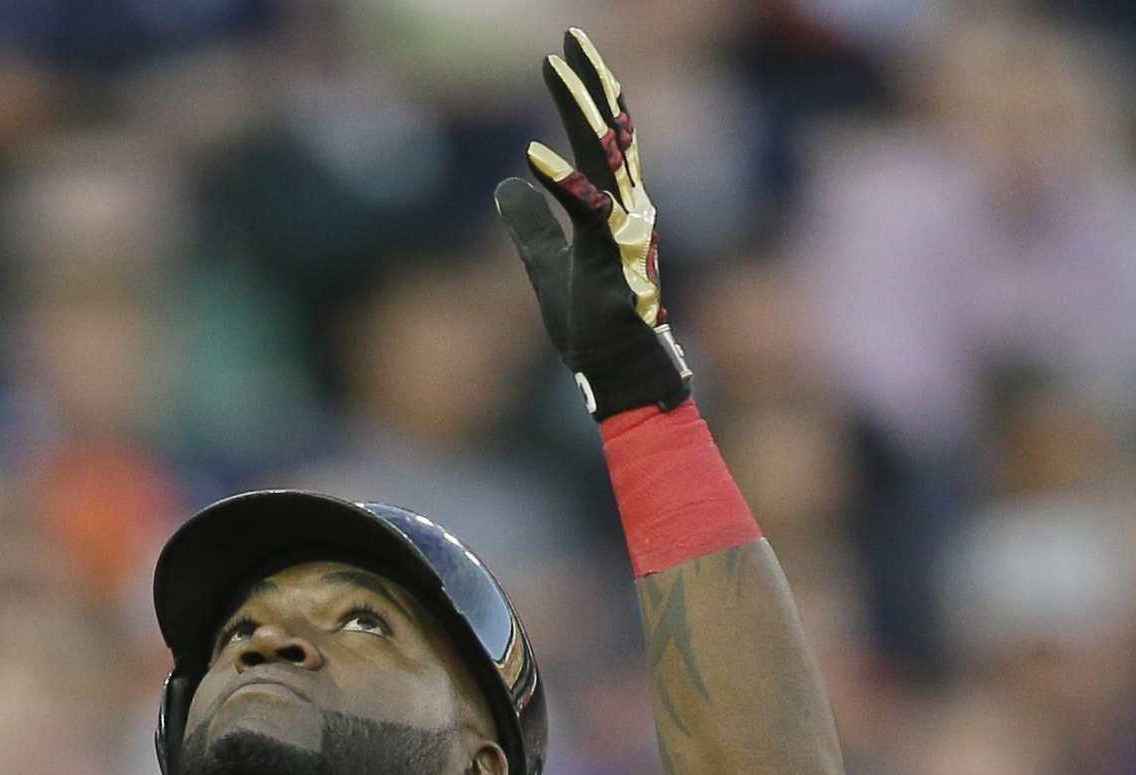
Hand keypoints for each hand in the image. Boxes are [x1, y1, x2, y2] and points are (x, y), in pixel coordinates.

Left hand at [494, 28, 690, 420]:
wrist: (615, 376)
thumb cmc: (592, 330)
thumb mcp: (547, 269)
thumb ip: (530, 227)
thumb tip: (506, 186)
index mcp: (615, 208)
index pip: (604, 138)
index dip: (587, 94)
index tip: (566, 55)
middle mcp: (629, 209)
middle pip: (611, 130)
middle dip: (590, 81)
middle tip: (570, 36)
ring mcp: (625, 230)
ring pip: (605, 156)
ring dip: (578, 110)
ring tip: (554, 68)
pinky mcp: (611, 259)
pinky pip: (586, 210)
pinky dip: (560, 181)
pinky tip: (530, 156)